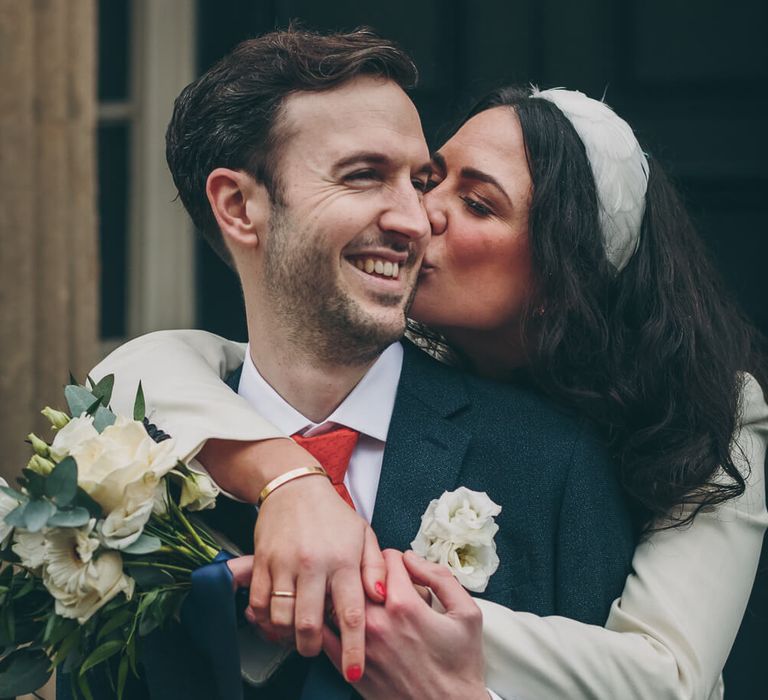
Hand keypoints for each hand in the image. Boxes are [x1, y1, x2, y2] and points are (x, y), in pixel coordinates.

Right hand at [248, 474, 385, 679]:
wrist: (294, 487)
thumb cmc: (333, 515)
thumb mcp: (364, 535)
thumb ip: (376, 568)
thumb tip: (380, 597)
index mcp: (344, 560)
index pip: (351, 613)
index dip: (353, 649)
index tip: (355, 672)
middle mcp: (313, 563)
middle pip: (309, 624)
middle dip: (313, 647)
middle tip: (316, 648)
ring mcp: (284, 563)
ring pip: (281, 618)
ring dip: (288, 634)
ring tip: (297, 631)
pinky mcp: (261, 561)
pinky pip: (258, 603)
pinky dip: (265, 619)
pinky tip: (276, 617)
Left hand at [323, 550, 487, 699]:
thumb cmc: (460, 667)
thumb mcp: (468, 614)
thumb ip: (441, 577)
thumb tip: (413, 558)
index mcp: (405, 605)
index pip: (387, 558)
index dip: (399, 560)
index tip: (404, 571)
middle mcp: (377, 622)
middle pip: (361, 574)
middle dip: (374, 574)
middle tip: (388, 586)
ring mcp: (360, 645)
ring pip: (341, 598)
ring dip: (353, 594)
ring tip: (370, 602)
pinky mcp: (348, 666)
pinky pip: (327, 631)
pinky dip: (334, 620)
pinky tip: (349, 621)